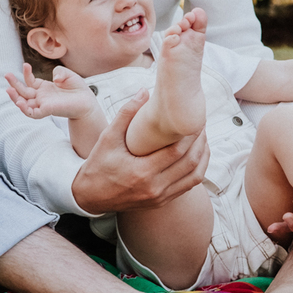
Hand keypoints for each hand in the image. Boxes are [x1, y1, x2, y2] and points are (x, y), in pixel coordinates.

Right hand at [5, 63, 97, 119]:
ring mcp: (43, 104)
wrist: (87, 101)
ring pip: (24, 103)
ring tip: (8, 89)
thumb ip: (59, 72)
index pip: (30, 81)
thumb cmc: (77, 89)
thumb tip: (54, 79)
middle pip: (23, 92)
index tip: (25, 64)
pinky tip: (19, 101)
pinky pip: (32, 113)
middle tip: (6, 74)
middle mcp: (41, 96)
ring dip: (15, 98)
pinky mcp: (47, 111)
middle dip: (14, 84)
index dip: (26, 73)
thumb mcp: (67, 74)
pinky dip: (24, 108)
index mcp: (44, 88)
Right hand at [71, 89, 210, 214]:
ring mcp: (160, 197)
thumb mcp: (108, 138)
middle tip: (201, 124)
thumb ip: (126, 114)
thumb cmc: (98, 165)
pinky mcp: (162, 201)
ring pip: (194, 176)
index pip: (177, 151)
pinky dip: (197, 170)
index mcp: (141, 172)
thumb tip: (144, 91)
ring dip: (203, 156)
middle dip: (200, 142)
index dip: (191, 134)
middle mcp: (154, 187)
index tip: (195, 119)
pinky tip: (197, 155)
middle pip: (190, 163)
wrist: (89, 196)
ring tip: (202, 138)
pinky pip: (188, 186)